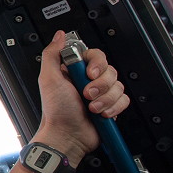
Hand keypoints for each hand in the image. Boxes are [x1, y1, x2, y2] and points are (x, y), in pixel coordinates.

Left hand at [34, 30, 129, 164]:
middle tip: (87, 95)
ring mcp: (100, 94)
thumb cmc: (56, 111)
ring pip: (118, 86)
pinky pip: (124, 100)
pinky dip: (113, 107)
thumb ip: (52, 55)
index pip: (97, 56)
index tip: (89, 74)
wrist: (67, 135)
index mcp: (75, 71)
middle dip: (100, 85)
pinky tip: (100, 113)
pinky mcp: (110, 106)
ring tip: (91, 107)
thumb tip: (59, 36)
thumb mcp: (48, 79)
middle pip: (110, 70)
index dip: (97, 65)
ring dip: (105, 99)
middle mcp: (89, 80)